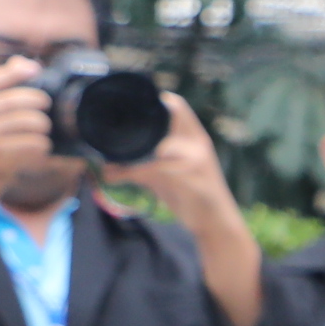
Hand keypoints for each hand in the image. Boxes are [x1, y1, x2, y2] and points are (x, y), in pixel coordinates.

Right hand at [0, 50, 58, 224]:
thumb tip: (24, 62)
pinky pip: (34, 144)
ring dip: (43, 125)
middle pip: (15, 101)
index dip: (16, 73)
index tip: (36, 70)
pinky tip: (38, 147)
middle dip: (38, 101)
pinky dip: (43, 145)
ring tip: (41, 129)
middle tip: (44, 106)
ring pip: (29, 122)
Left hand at [100, 89, 266, 325]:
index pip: (175, 105)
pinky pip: (147, 169)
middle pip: (160, 123)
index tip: (124, 110)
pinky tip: (111, 177)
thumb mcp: (178, 170)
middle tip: (105, 139)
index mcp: (197, 136)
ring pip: (150, 147)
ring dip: (123, 155)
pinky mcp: (183, 180)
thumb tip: (109, 162)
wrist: (218, 224)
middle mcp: (196, 144)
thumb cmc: (195, 195)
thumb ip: (152, 159)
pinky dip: (125, 173)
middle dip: (131, 132)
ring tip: (106, 163)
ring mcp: (192, 161)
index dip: (152, 101)